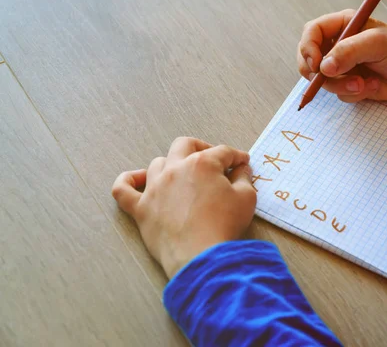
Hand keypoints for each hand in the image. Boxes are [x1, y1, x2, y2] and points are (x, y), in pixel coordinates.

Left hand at [112, 137, 256, 278]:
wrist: (201, 257)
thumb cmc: (224, 227)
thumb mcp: (246, 198)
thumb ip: (244, 178)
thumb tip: (241, 169)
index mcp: (202, 164)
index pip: (222, 152)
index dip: (236, 157)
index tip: (242, 163)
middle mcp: (175, 169)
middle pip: (185, 145)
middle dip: (202, 148)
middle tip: (213, 161)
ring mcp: (154, 188)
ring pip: (158, 163)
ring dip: (172, 164)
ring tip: (182, 175)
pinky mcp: (141, 209)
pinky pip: (123, 190)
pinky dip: (128, 181)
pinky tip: (137, 179)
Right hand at [297, 9, 386, 102]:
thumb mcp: (377, 44)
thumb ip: (349, 51)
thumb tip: (324, 67)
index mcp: (343, 25)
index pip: (312, 32)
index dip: (308, 48)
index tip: (316, 65)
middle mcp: (337, 44)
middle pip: (308, 59)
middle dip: (319, 74)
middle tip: (331, 79)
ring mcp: (341, 66)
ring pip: (323, 80)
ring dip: (342, 86)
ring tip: (364, 84)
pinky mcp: (347, 84)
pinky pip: (337, 93)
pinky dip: (354, 93)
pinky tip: (372, 86)